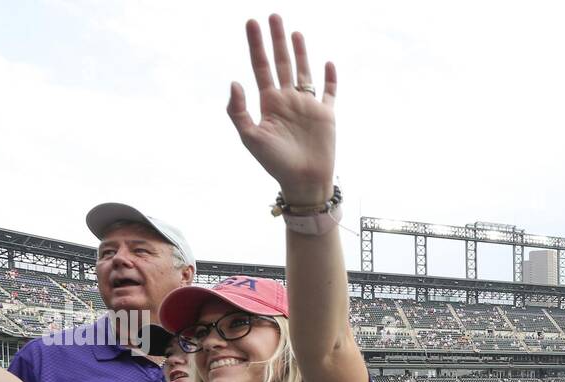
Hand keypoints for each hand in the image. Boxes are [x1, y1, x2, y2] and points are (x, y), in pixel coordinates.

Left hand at [227, 15, 335, 204]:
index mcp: (269, 103)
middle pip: (281, 62)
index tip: (251, 22)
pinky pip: (329, 92)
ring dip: (300, 52)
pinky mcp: (327, 115)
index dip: (255, 44)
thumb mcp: (250, 137)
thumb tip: (234, 81)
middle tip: (273, 16)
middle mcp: (288, 100)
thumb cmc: (275, 163)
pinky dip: (330, 78)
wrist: (304, 181)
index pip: (260, 66)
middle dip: (276, 40)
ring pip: (303, 72)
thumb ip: (238, 110)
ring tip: (294, 32)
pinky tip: (327, 63)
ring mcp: (307, 106)